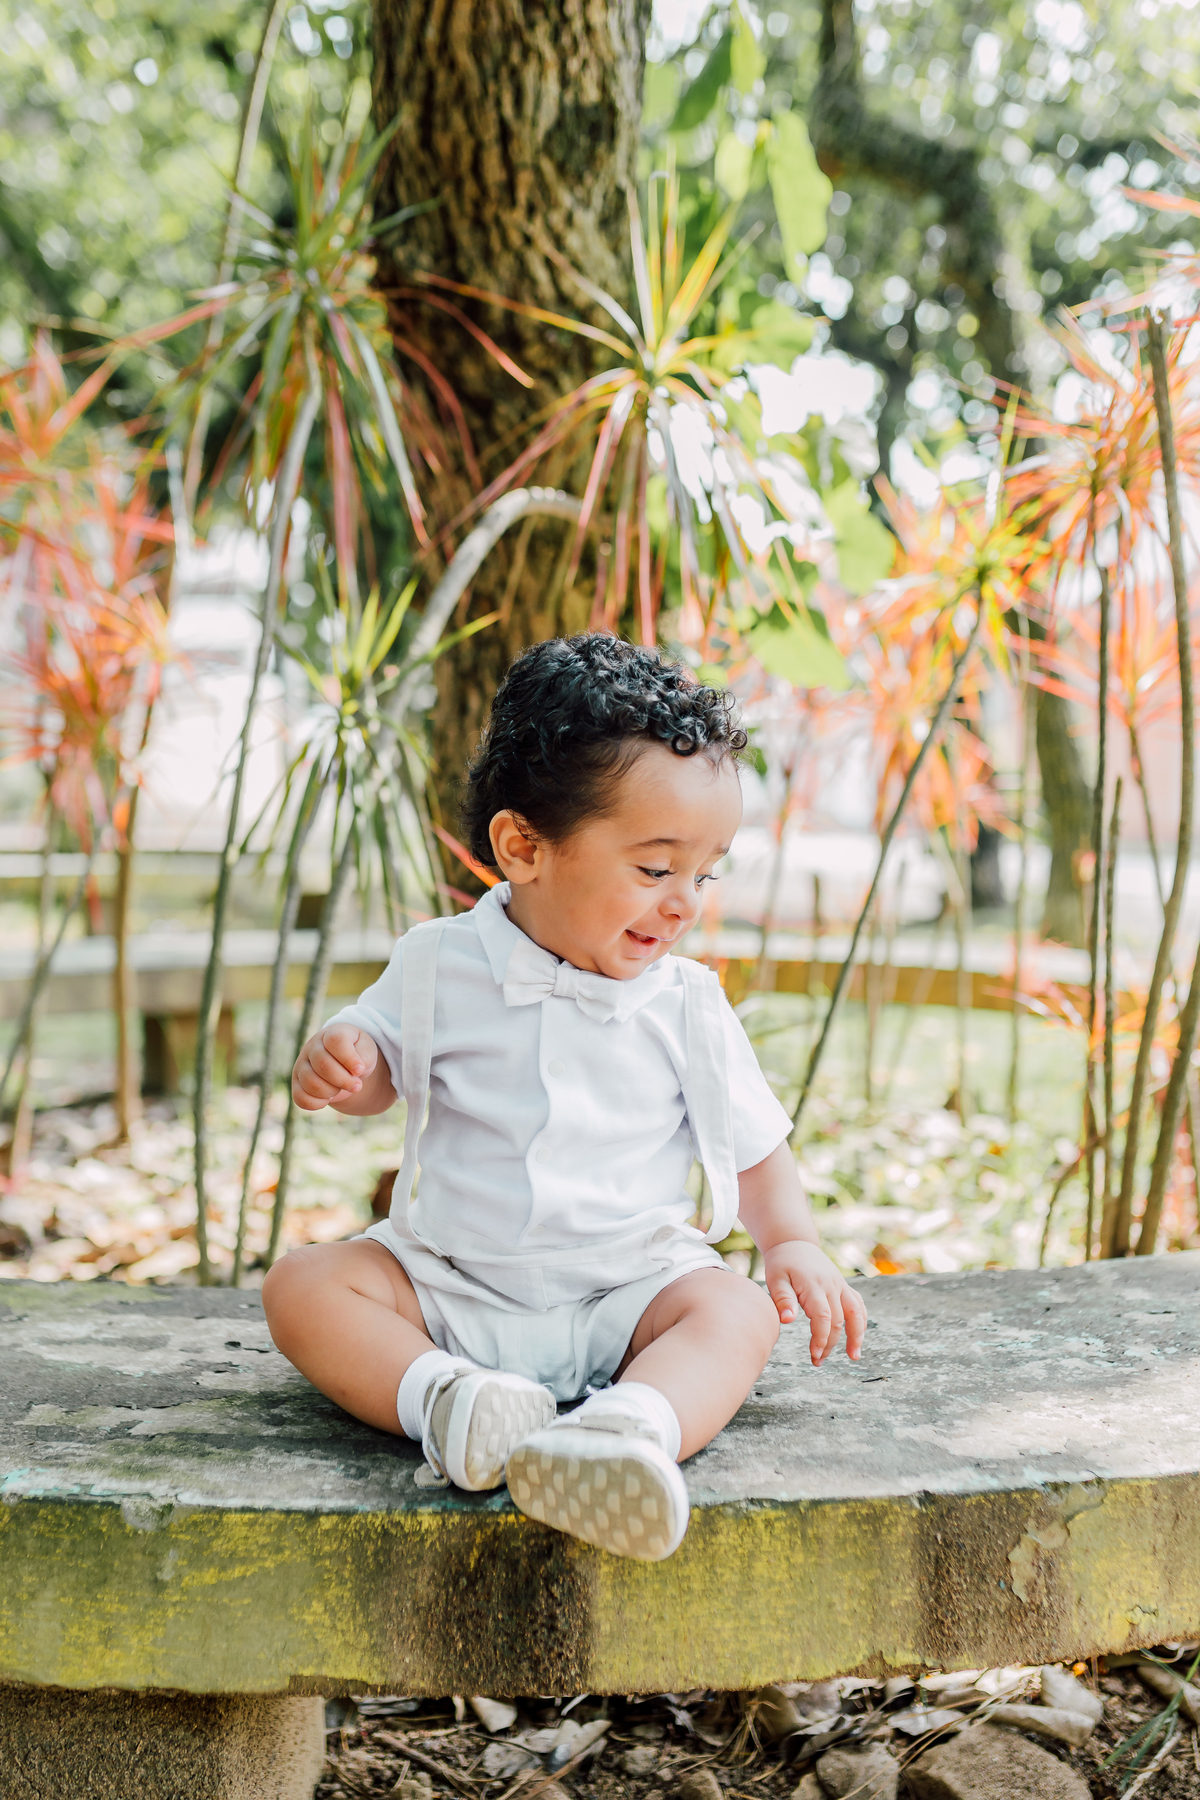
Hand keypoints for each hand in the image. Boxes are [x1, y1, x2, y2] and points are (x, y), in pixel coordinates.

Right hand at [292, 1025, 378, 1111]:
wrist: (344, 1062)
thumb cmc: (357, 1053)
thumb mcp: (367, 1050)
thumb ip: (364, 1057)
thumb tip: (355, 1071)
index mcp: (331, 1033)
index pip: (335, 1041)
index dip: (349, 1058)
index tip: (360, 1070)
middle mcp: (312, 1046)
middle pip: (323, 1065)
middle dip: (344, 1080)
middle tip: (357, 1085)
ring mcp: (301, 1064)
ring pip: (311, 1083)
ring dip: (332, 1092)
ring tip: (341, 1088)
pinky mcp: (297, 1083)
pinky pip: (301, 1098)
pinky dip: (318, 1103)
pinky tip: (328, 1098)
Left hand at [763, 1240, 866, 1365]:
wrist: (794, 1244)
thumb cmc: (782, 1264)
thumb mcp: (775, 1279)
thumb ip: (782, 1299)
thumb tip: (787, 1320)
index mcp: (813, 1285)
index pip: (823, 1317)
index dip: (821, 1338)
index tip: (814, 1355)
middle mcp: (831, 1285)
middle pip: (838, 1320)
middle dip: (830, 1344)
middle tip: (818, 1361)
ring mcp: (840, 1285)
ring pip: (856, 1313)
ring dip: (857, 1336)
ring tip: (853, 1356)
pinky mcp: (844, 1286)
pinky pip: (858, 1305)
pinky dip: (861, 1321)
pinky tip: (857, 1337)